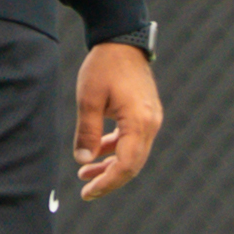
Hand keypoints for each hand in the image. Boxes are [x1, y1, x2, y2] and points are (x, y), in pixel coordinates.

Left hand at [73, 42, 162, 200]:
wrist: (122, 41)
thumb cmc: (104, 66)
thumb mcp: (88, 99)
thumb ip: (87, 132)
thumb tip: (83, 160)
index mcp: (139, 122)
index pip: (126, 165)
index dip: (107, 182)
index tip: (87, 192)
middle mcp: (151, 124)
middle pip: (133, 165)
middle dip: (109, 179)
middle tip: (85, 191)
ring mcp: (151, 120)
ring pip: (133, 154)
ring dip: (110, 166)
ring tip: (84, 174)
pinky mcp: (145, 115)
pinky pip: (132, 141)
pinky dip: (115, 150)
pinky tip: (96, 154)